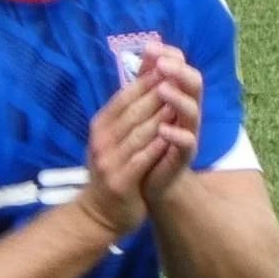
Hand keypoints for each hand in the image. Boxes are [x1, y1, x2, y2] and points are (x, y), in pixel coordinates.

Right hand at [79, 67, 171, 235]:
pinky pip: (141, 159)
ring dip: (159, 117)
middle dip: (155, 94)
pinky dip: (156, 146)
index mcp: (100, 125)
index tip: (166, 65)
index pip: (123, 97)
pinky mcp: (119, 181)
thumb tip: (145, 75)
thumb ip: (128, 110)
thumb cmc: (114, 168)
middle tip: (177, 78)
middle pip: (132, 111)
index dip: (145, 81)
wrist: (100, 212)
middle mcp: (101, 140)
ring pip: (138, 133)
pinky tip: (171, 136)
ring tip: (178, 104)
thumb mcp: (114, 137)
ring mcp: (108, 160)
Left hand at [139, 42, 202, 203]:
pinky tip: (163, 129)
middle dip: (179, 71)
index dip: (169, 56)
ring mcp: (189, 133)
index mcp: (179, 95)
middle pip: (194, 84)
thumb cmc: (148, 138)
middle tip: (161, 64)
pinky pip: (187, 143)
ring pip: (192, 111)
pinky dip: (176, 135)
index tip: (149, 48)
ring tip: (162, 89)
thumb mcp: (145, 106)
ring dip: (177, 98)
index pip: (182, 68)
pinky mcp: (184, 156)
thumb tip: (147, 49)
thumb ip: (147, 80)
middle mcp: (188, 111)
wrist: (149, 179)